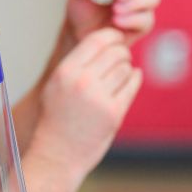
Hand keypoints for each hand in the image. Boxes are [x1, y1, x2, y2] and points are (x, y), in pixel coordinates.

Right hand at [30, 28, 141, 176]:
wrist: (57, 155)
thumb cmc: (57, 118)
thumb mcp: (57, 85)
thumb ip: (77, 64)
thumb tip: (107, 40)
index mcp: (65, 72)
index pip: (97, 40)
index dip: (111, 36)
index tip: (116, 40)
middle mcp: (82, 82)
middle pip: (116, 52)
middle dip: (122, 53)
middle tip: (122, 59)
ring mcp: (99, 99)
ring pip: (126, 68)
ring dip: (127, 69)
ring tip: (119, 76)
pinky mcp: (114, 114)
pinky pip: (132, 86)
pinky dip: (134, 80)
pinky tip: (131, 80)